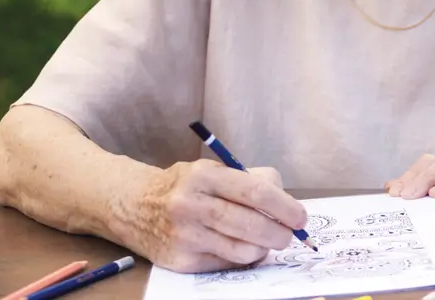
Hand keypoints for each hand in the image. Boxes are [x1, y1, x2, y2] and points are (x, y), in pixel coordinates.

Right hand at [120, 160, 307, 272]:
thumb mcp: (214, 170)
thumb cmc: (186, 185)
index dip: (285, 207)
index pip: (255, 193)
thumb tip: (287, 206)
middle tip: (290, 235)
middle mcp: (190, 206)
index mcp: (203, 177)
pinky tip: (242, 248)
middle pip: (251, 225)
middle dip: (280, 234)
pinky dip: (241, 258)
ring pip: (241, 250)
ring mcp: (183, 236)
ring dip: (263, 249)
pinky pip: (224, 263)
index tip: (301, 218)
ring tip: (266, 241)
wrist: (133, 205)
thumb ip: (252, 180)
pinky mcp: (180, 261)